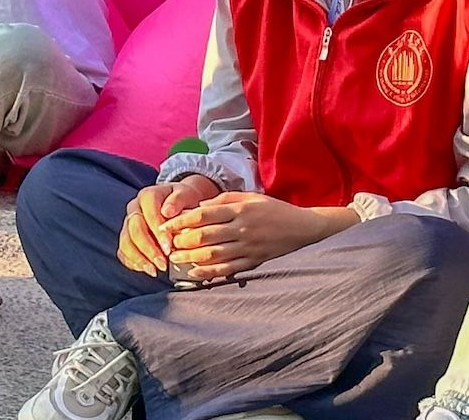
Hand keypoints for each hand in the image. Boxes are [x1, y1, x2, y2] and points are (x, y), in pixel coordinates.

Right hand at [117, 174, 220, 275]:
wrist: (183, 203)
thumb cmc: (186, 200)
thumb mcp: (187, 195)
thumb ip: (178, 201)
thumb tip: (166, 212)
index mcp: (147, 196)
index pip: (149, 215)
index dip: (158, 234)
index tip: (169, 249)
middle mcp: (134, 208)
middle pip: (135, 229)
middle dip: (148, 249)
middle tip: (163, 264)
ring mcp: (129, 222)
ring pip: (126, 241)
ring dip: (139, 258)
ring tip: (154, 271)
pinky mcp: (128, 236)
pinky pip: (123, 250)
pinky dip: (133, 261)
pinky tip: (146, 269)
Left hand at [163, 192, 354, 281]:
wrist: (304, 228)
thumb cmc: (272, 209)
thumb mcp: (248, 197)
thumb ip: (222, 200)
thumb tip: (196, 207)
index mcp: (239, 209)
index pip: (203, 215)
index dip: (181, 221)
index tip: (165, 225)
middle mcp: (243, 228)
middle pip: (206, 236)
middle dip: (183, 241)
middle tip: (166, 244)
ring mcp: (249, 247)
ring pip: (215, 254)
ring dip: (192, 258)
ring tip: (175, 259)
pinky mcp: (255, 261)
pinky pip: (230, 269)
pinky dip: (211, 272)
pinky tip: (195, 272)